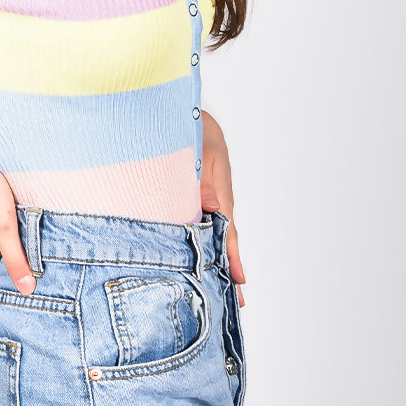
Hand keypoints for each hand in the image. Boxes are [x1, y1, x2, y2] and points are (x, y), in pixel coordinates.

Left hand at [199, 111, 245, 306]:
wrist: (166, 104)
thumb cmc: (186, 118)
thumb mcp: (199, 143)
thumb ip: (204, 175)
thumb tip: (213, 208)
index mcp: (218, 184)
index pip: (227, 226)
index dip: (232, 254)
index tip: (239, 280)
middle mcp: (211, 193)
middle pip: (218, 235)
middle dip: (223, 266)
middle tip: (231, 301)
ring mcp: (198, 194)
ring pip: (203, 230)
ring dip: (206, 255)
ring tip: (212, 287)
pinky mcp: (182, 192)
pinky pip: (188, 219)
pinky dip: (189, 238)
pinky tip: (185, 253)